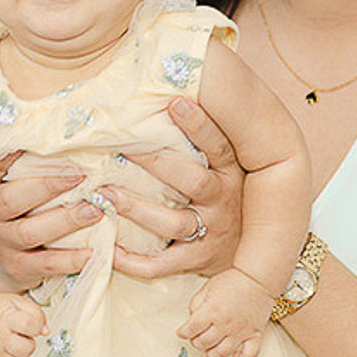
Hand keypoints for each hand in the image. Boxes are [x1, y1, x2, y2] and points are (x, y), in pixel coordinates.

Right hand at [0, 152, 101, 286]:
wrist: (16, 253)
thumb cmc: (29, 202)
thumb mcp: (22, 176)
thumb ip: (32, 155)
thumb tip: (52, 119)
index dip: (17, 153)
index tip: (48, 141)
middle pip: (11, 199)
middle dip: (47, 186)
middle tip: (81, 176)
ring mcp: (3, 242)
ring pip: (29, 232)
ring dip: (64, 221)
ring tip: (95, 211)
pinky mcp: (18, 267)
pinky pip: (44, 264)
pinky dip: (69, 260)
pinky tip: (94, 252)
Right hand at [0, 290, 47, 356]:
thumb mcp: (16, 302)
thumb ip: (35, 313)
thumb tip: (46, 331)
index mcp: (6, 318)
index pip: (29, 325)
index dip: (37, 327)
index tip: (35, 327)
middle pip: (25, 349)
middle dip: (30, 344)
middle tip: (23, 338)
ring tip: (15, 347)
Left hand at [107, 97, 245, 280]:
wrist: (251, 253)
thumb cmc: (227, 196)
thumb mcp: (228, 166)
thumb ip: (208, 136)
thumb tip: (175, 91)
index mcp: (232, 173)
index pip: (219, 145)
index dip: (200, 124)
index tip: (174, 101)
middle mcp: (223, 202)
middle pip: (192, 181)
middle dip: (156, 163)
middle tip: (121, 147)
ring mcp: (211, 234)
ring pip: (173, 222)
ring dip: (137, 208)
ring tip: (105, 194)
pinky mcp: (196, 261)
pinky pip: (161, 265)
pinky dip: (132, 260)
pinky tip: (107, 247)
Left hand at [178, 267, 272, 356]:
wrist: (257, 278)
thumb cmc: (233, 280)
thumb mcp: (207, 287)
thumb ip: (196, 303)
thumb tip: (192, 318)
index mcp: (211, 311)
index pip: (191, 329)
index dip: (183, 332)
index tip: (182, 333)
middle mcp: (225, 324)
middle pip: (203, 342)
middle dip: (196, 341)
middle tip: (196, 337)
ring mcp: (240, 331)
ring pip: (221, 353)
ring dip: (211, 353)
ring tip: (209, 348)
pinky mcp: (254, 335)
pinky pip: (247, 355)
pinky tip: (234, 352)